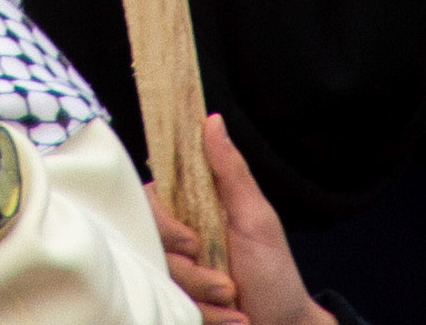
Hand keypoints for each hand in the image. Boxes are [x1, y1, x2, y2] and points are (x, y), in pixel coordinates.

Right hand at [150, 116, 323, 324]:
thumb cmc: (275, 273)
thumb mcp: (256, 219)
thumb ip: (230, 172)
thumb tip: (212, 121)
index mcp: (194, 210)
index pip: (150, 202)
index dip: (164, 225)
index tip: (192, 241)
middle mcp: (178, 239)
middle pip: (152, 247)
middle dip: (192, 272)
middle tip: (226, 282)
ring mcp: (176, 274)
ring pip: (161, 281)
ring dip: (204, 297)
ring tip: (234, 302)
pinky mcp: (177, 303)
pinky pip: (172, 308)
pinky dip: (207, 316)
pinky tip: (232, 319)